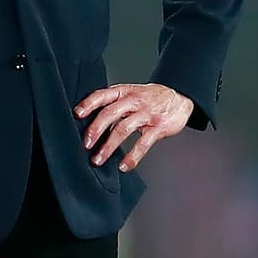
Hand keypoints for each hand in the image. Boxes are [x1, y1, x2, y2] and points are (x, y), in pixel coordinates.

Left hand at [74, 83, 194, 172]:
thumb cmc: (151, 97)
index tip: (77, 115)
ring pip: (123, 129)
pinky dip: (132, 156)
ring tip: (98, 160)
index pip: (103, 95)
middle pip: (110, 113)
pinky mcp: (158, 127)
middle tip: (85, 145)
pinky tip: (124, 166)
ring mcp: (146, 114)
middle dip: (95, 130)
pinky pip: (143, 143)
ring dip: (108, 146)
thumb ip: (114, 103)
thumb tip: (90, 120)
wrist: (180, 97)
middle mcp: (133, 101)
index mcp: (124, 92)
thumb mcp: (131, 93)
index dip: (89, 104)